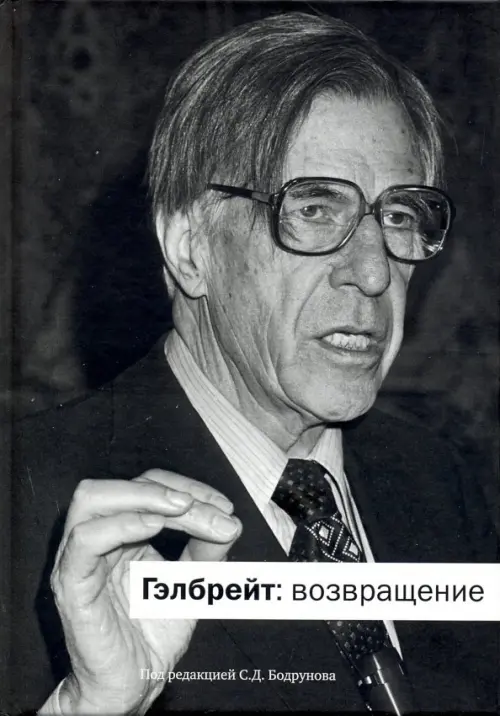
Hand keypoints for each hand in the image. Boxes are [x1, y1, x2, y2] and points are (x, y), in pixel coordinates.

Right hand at [49, 469, 241, 714]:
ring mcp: (79, 560)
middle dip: (167, 489)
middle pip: (121, 485)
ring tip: (181, 509)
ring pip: (92, 500)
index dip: (188, 488)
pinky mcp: (71, 586)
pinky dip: (121, 524)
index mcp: (121, 533)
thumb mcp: (191, 582)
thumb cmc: (152, 635)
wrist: (132, 686)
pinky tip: (154, 527)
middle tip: (202, 506)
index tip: (224, 508)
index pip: (147, 487)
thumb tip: (230, 522)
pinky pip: (85, 541)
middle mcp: (96, 540)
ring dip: (143, 496)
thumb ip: (207, 550)